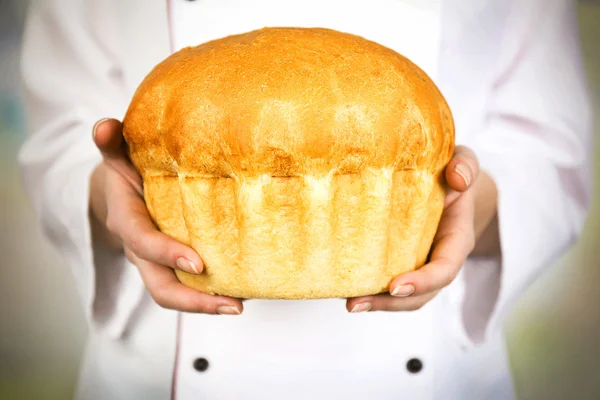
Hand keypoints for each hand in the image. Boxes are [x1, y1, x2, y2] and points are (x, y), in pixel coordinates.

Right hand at [90, 118, 242, 314]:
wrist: (120, 193)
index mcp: (127, 220)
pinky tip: (244, 290)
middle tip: (233, 305)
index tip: (198, 263)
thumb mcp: (119, 156)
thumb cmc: (127, 172)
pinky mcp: (173, 266)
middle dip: (194, 300)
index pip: (143, 242)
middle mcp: (141, 249)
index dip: (166, 254)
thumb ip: (113, 143)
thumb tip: (105, 125)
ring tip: (242, 304)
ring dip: (208, 303)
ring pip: (176, 293)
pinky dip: (214, 291)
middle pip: (161, 286)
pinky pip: (189, 286)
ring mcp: (156, 262)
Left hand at [346, 146, 483, 312]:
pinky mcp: (402, 262)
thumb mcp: (465, 162)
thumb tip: (458, 177)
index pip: (445, 269)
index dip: (423, 281)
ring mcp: (420, 265)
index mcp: (456, 239)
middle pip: (420, 294)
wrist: (452, 185)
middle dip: (390, 303)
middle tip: (356, 303)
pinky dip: (371, 290)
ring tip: (349, 304)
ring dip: (377, 304)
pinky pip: (389, 284)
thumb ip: (465, 165)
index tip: (395, 286)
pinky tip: (345, 288)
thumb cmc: (454, 173)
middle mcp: (439, 259)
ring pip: (404, 297)